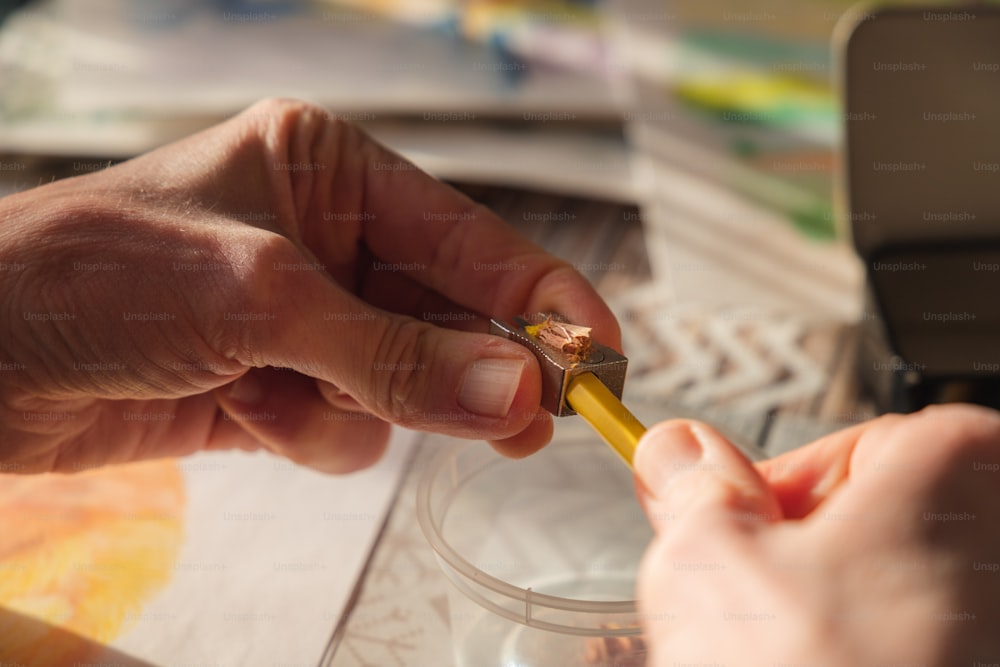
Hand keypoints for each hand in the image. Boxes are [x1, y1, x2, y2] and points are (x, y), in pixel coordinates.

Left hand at [0, 98, 618, 473]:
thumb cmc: (98, 279)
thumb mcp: (263, 302)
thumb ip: (398, 356)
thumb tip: (519, 395)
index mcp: (331, 172)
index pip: (470, 239)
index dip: (543, 299)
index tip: (603, 356)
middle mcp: (327, 239)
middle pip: (450, 316)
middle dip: (479, 371)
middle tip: (537, 427)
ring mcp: (306, 317)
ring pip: (405, 382)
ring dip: (369, 406)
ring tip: (294, 398)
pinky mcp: (279, 383)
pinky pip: (349, 427)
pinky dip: (315, 434)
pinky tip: (250, 414)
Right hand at [634, 404, 999, 665]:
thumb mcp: (710, 557)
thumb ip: (693, 484)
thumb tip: (681, 451)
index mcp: (960, 467)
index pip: (856, 445)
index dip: (785, 491)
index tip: (741, 534)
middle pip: (886, 524)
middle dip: (807, 561)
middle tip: (760, 610)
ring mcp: (993, 619)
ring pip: (899, 596)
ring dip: (834, 621)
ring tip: (787, 661)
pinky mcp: (973, 661)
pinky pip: (921, 643)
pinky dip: (870, 657)